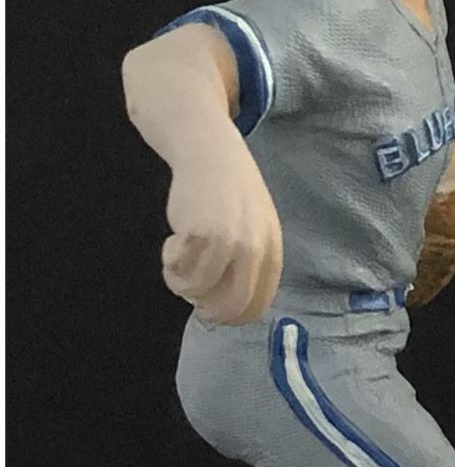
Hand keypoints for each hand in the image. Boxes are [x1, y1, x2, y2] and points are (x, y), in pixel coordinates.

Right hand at [161, 121, 282, 324]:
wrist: (209, 150)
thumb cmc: (228, 191)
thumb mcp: (255, 228)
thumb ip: (250, 264)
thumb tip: (232, 307)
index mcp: (272, 251)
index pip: (256, 306)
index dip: (230, 315)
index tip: (212, 307)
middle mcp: (255, 251)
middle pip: (229, 308)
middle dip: (206, 309)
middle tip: (191, 292)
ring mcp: (228, 243)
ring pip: (198, 292)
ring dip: (181, 283)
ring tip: (179, 258)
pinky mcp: (200, 235)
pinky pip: (179, 271)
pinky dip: (170, 264)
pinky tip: (173, 240)